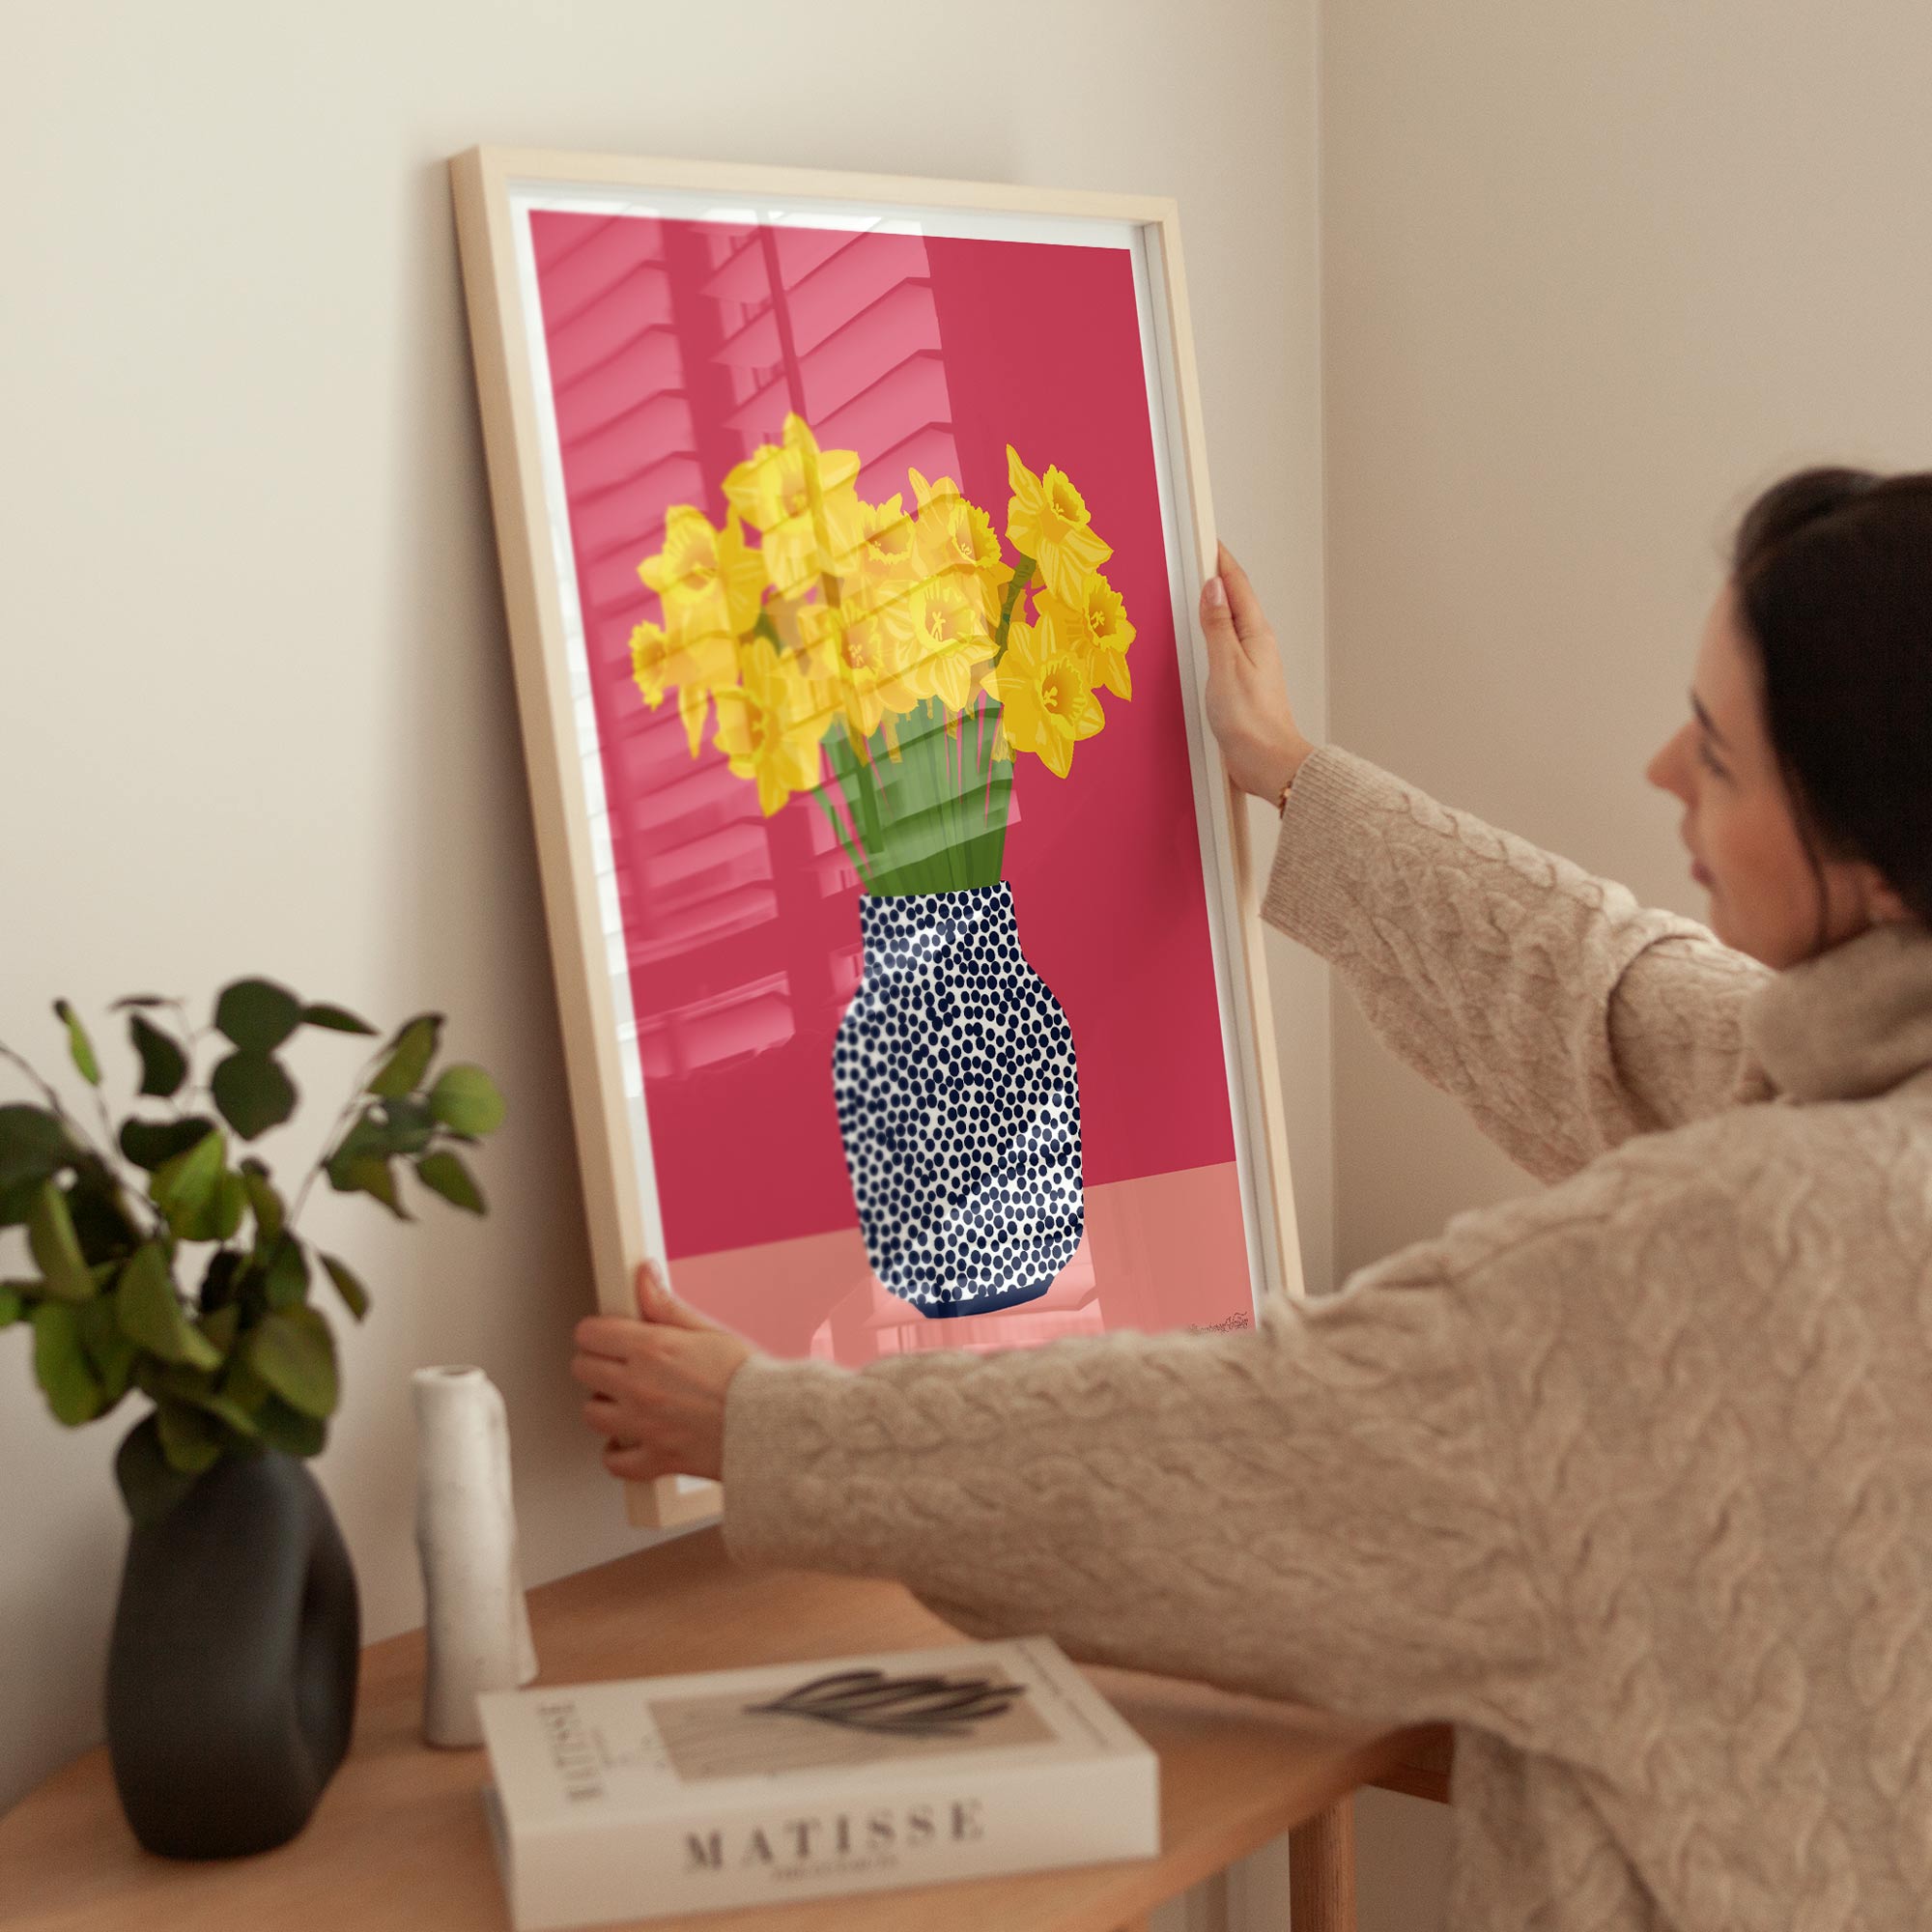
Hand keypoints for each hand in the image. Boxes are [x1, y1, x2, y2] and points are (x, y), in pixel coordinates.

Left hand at [569, 1260, 752, 1483]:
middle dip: (596, 1363)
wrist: (774, 1425)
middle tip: (617, 1364)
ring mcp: (643, 1425)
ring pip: (591, 1414)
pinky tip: (629, 1440)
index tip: (607, 1335)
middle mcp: (639, 1387)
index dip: (597, 1331)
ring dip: (604, 1406)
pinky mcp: (654, 1458)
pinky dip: (617, 1453)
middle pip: (582, 1370)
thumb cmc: (750, 1378)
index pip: (590, 1333)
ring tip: (626, 1400)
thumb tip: (644, 1276)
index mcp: (651, 1349)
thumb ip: (666, 1306)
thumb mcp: (708, 1331)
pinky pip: (614, 1462)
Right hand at [1200, 542, 1315, 800]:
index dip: (1221, 560)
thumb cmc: (1251, 721)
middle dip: (1218, 575)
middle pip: (1236, 599)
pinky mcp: (1243, 682)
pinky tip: (1205, 636)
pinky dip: (1214, 631)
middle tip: (1201, 553)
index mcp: (1255, 634)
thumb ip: (1217, 626)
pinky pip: (1227, 644)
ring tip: (1200, 586)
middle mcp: (1257, 645)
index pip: (1237, 585)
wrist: (1267, 762)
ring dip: (1217, 602)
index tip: (1207, 539)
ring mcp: (1252, 663)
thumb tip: (1213, 588)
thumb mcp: (1226, 666)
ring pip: (1232, 622)